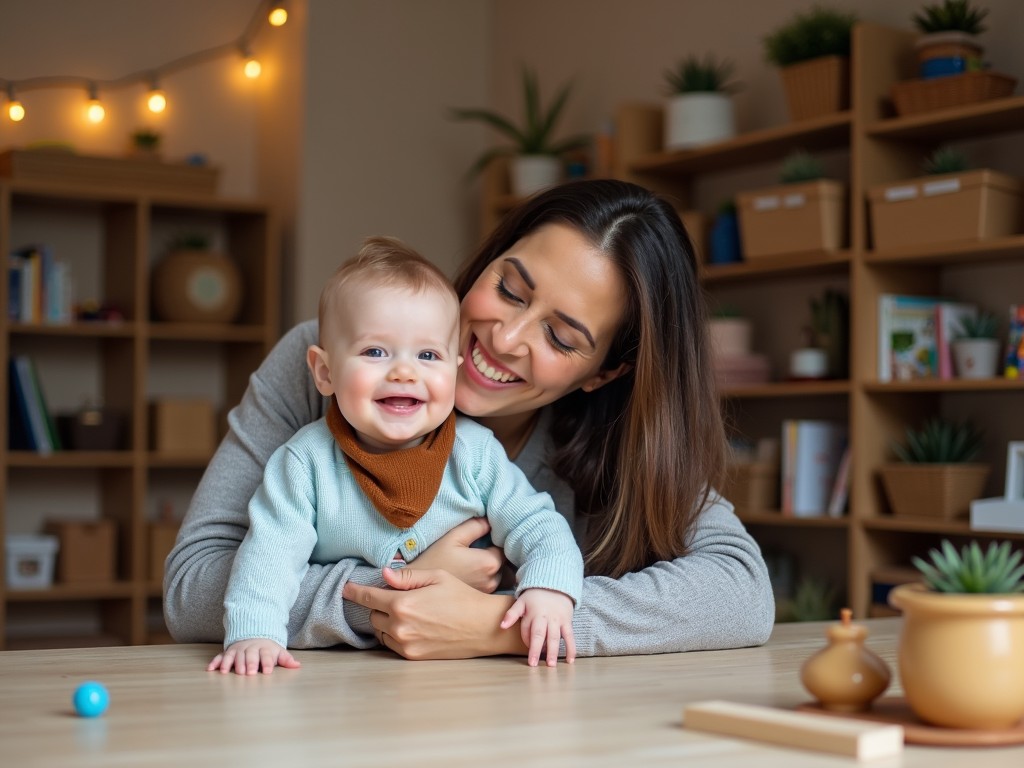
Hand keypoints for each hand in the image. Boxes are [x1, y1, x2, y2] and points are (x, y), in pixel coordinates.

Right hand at [207, 638, 301, 675]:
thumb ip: (286, 659)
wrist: (254, 635)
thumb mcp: (278, 652)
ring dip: (232, 664)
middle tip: (249, 673)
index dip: (267, 663)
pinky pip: (221, 656)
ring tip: (229, 672)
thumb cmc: (267, 649)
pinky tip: (211, 669)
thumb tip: (297, 665)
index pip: (266, 655)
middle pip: (250, 655)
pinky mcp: (228, 652)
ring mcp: (238, 650)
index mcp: (264, 648)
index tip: (268, 671)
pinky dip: (216, 662)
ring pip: (235, 656)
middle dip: (250, 664)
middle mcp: (250, 648)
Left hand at [343, 567, 526, 659]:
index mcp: (403, 603)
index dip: (354, 591)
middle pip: (373, 614)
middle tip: (397, 597)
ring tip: (407, 613)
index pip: (368, 597)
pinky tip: (413, 626)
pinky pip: (392, 645)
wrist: (483, 627)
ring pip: (381, 631)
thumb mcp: (437, 577)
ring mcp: (405, 644)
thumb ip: (407, 576)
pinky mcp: (412, 656)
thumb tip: (384, 574)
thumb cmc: (462, 597)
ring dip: (386, 621)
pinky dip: (395, 635)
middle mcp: (400, 626)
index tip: (346, 589)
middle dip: (379, 605)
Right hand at [405, 517, 504, 592]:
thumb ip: (475, 526)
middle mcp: (492, 580)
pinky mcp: (477, 601)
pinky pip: (490, 587)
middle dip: (496, 556)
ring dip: (492, 569)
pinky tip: (471, 574)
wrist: (415, 588)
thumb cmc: (433, 559)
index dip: (497, 540)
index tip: (485, 537)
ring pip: (499, 577)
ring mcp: (486, 593)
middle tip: (480, 549)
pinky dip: (485, 580)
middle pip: (504, 564)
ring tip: (474, 562)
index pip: (504, 548)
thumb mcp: (453, 537)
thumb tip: (490, 521)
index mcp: (489, 563)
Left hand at [500, 588, 575, 666]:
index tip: (526, 651)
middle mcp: (545, 617)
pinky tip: (570, 660)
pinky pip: (570, 636)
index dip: (525, 641)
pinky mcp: (567, 622)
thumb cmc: (535, 597)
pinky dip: (571, 648)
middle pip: (540, 635)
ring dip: (553, 652)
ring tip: (551, 665)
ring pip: (555, 637)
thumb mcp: (521, 602)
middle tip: (533, 664)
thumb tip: (502, 626)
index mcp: (532, 613)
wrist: (556, 586)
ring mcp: (557, 620)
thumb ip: (512, 614)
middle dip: (536, 649)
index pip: (526, 630)